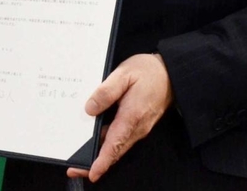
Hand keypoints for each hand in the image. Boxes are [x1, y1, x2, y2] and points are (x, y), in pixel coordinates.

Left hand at [67, 53, 173, 182]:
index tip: (92, 173)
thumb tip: (90, 109)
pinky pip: (121, 139)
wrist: (171, 74)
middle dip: (96, 163)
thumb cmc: (148, 72)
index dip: (103, 160)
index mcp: (132, 116)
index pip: (115, 143)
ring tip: (80, 157)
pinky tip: (94, 139)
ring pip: (117, 146)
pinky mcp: (137, 125)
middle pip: (114, 151)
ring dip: (101, 154)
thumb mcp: (124, 74)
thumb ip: (106, 91)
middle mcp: (137, 127)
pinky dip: (108, 144)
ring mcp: (138, 128)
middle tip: (75, 170)